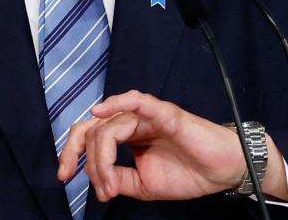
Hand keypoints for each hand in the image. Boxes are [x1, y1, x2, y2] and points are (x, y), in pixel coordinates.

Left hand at [56, 90, 287, 202]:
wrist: (223, 172)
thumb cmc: (189, 172)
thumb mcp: (143, 185)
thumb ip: (118, 178)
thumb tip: (96, 182)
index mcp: (128, 136)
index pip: (91, 136)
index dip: (73, 153)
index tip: (64, 176)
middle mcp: (134, 123)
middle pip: (93, 129)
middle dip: (75, 152)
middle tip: (68, 175)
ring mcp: (148, 116)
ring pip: (109, 126)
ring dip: (101, 158)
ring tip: (110, 185)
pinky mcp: (165, 114)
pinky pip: (139, 101)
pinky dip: (119, 102)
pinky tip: (102, 110)